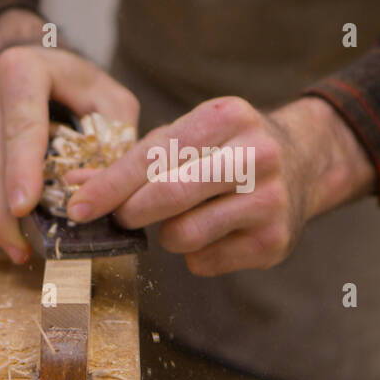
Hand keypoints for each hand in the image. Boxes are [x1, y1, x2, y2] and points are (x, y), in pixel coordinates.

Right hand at [0, 10, 138, 263]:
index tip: (23, 207)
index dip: (20, 167)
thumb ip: (113, 140)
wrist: (27, 63)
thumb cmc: (74, 88)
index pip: (21, 122)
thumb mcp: (108, 100)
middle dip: (0, 208)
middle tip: (20, 247)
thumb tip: (104, 191)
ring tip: (14, 248)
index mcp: (23, 68)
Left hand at [66, 95, 374, 275]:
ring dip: (169, 235)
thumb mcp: (188, 137)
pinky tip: (217, 233)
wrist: (305, 164)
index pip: (155, 155)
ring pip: (184, 235)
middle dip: (131, 212)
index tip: (78, 206)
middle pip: (169, 195)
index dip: (110, 185)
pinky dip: (198, 255)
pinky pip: (206, 262)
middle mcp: (257, 155)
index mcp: (229, 117)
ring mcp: (271, 200)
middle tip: (122, 218)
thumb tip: (75, 185)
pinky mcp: (276, 241)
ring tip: (187, 219)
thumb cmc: (227, 150)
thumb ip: (134, 160)